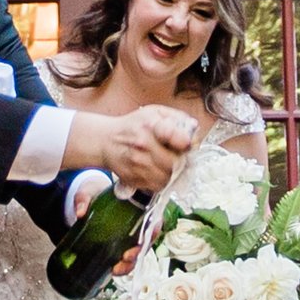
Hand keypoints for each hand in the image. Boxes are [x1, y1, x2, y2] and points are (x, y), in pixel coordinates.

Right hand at [68, 105, 195, 192]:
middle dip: (181, 160)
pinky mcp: (134, 179)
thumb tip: (194, 128)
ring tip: (167, 163)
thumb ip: (177, 118)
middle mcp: (143, 146)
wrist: (106, 141)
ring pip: (169, 177)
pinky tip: (158, 171)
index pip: (181, 140)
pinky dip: (162, 181)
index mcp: (151, 126)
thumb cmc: (132, 126)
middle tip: (178, 156)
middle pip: (176, 162)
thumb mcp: (154, 112)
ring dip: (172, 173)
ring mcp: (138, 164)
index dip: (189, 144)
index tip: (188, 144)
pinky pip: (158, 186)